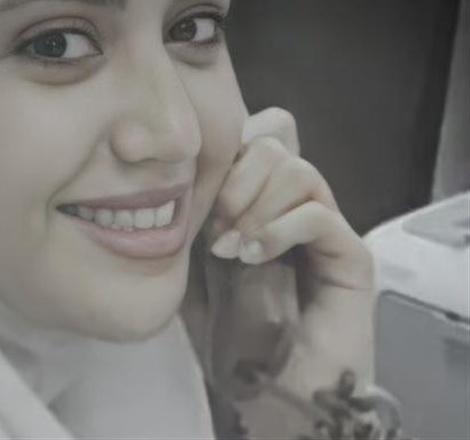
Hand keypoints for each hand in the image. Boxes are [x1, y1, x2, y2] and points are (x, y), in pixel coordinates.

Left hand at [206, 107, 375, 433]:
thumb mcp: (192, 268)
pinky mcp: (350, 255)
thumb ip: (189, 223)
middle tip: (215, 227)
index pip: (257, 137)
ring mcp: (326, 227)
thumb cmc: (230, 331)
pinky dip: (278, 229)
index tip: (199, 197)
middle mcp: (296, 206)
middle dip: (236, 179)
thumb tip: (175, 182)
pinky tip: (253, 257)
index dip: (227, 153)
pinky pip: (317, 214)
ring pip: (298, 171)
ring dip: (255, 206)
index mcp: (261, 201)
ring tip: (232, 248)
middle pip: (275, 145)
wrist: (270, 388)